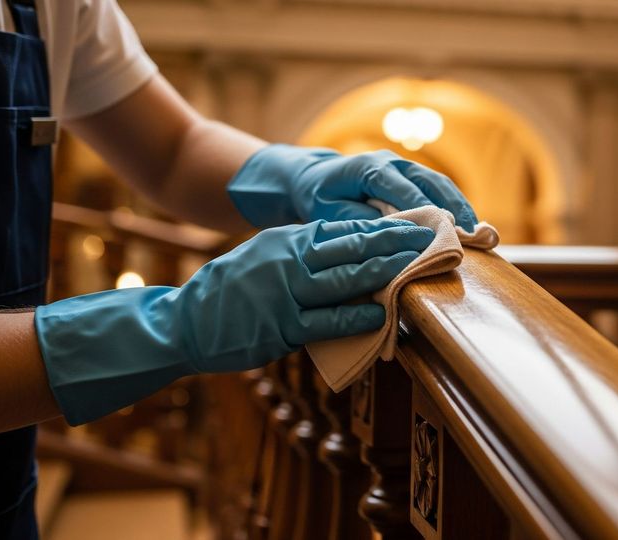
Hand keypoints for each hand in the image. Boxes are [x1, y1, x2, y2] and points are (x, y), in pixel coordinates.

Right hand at [36, 218, 434, 423]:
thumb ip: (305, 252)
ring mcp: (285, 293)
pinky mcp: (280, 326)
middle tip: (434, 236)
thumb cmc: (231, 292)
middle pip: (353, 246)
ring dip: (386, 271)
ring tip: (419, 265)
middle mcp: (289, 260)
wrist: (183, 323)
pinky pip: (327, 319)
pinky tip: (382, 311)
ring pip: (345, 277)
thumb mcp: (267, 257)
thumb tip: (349, 249)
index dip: (385, 226)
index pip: (345, 228)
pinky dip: (357, 314)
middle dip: (397, 241)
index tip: (418, 222)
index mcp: (288, 241)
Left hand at [227, 145, 478, 231]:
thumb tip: (393, 234)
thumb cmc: (319, 198)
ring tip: (481, 232)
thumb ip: (361, 222)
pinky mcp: (411, 177)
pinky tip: (470, 226)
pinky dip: (456, 205)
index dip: (427, 210)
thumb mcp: (330, 213)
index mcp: (370, 168)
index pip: (405, 189)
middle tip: (474, 233)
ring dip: (461, 206)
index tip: (446, 230)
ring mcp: (404, 166)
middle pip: (431, 182)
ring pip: (440, 183)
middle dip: (455, 207)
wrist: (314, 178)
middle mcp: (392, 162)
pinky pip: (438, 188)